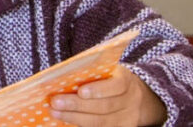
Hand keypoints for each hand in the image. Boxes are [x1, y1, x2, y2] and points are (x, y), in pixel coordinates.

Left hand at [49, 65, 165, 125]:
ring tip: (55, 112)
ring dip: (75, 117)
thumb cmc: (111, 80)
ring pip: (101, 121)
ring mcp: (127, 119)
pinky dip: (81, 126)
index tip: (80, 91)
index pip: (116, 85)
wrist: (137, 99)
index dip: (98, 90)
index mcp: (126, 81)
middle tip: (55, 102)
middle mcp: (130, 101)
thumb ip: (92, 74)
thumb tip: (62, 78)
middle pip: (104, 106)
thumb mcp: (109, 72)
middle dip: (78, 105)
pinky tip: (65, 121)